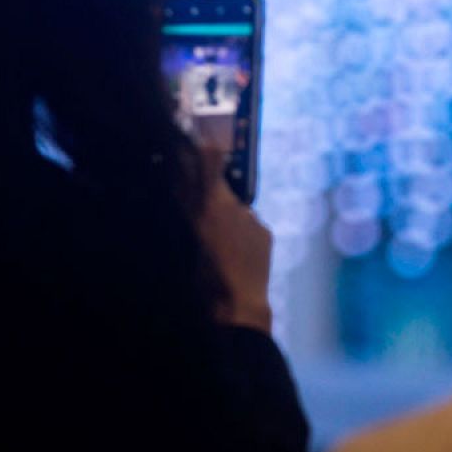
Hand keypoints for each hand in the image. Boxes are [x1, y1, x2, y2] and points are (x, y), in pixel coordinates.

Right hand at [191, 145, 274, 332]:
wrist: (237, 305)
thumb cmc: (201, 275)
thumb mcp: (185, 233)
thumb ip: (185, 200)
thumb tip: (186, 170)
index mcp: (211, 202)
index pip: (209, 158)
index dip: (202, 150)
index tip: (197, 146)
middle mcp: (236, 204)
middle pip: (219, 189)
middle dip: (208, 196)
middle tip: (197, 219)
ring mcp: (253, 219)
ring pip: (234, 209)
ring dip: (224, 218)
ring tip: (214, 245)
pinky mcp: (266, 234)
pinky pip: (249, 225)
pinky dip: (239, 233)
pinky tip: (232, 254)